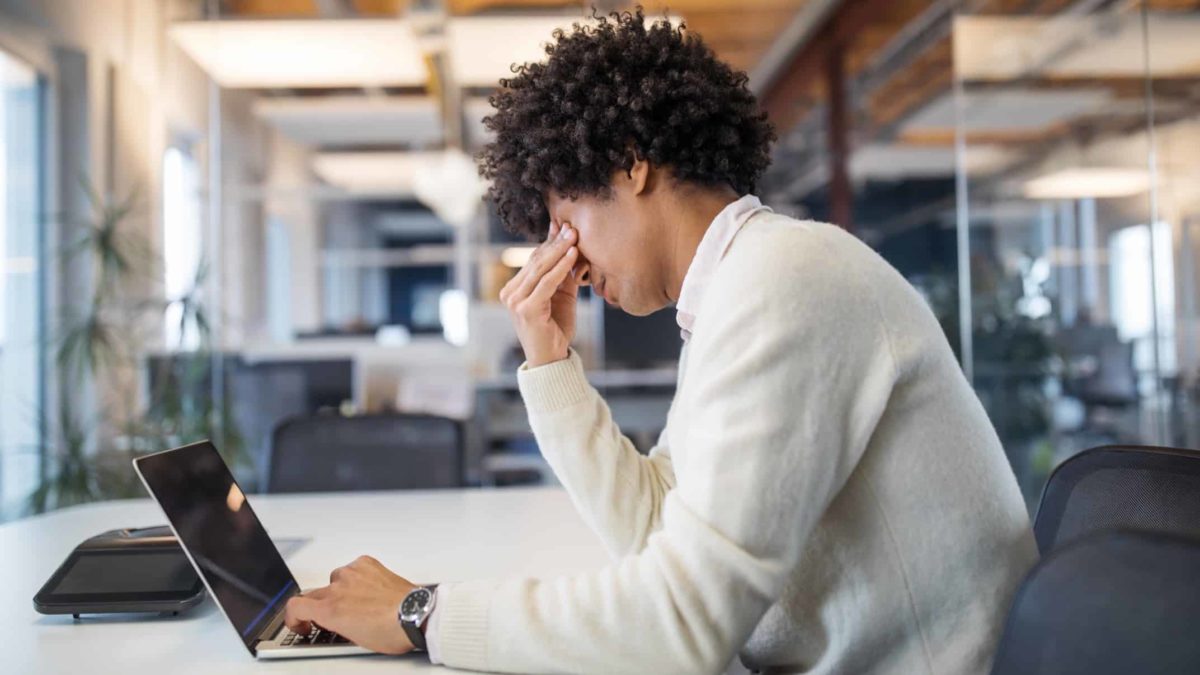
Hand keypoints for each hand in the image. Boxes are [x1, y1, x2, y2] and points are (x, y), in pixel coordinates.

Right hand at [283, 555, 417, 654]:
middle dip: (319, 607)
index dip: (294, 618)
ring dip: (340, 591)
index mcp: (330, 609)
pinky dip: (356, 578)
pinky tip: (368, 589)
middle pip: (314, 594)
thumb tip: (331, 621)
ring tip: (358, 602)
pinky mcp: (367, 563)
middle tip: (333, 616)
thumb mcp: (353, 639)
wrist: (415, 615)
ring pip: (334, 580)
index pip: (295, 606)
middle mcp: (337, 588)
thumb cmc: (390, 631)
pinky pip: (353, 568)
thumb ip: (335, 624)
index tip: (302, 623)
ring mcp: (352, 573)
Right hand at [499, 220, 580, 366]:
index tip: (563, 226)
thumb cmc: (556, 328)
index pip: (533, 260)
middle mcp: (510, 293)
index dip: (549, 242)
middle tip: (571, 226)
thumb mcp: (562, 296)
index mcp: (514, 289)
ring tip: (574, 235)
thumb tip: (573, 247)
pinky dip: (561, 267)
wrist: (552, 358)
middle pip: (536, 260)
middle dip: (555, 242)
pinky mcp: (526, 309)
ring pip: (540, 268)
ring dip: (559, 250)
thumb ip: (564, 275)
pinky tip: (573, 254)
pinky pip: (547, 282)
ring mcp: (515, 301)